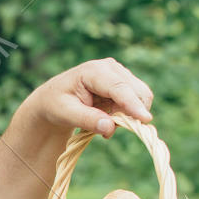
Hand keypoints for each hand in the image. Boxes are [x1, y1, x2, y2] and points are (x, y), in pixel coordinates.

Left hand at [31, 58, 154, 138]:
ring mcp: (119, 74)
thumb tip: (110, 127)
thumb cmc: (56, 105)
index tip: (145, 120)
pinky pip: (135, 102)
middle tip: (107, 130)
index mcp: (94, 71)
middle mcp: (110, 68)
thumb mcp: (66, 114)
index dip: (133, 104)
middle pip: (137, 91)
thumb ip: (88, 119)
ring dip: (127, 115)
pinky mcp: (123, 83)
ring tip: (101, 121)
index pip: (119, 88)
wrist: (54, 99)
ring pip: (140, 97)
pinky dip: (125, 114)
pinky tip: (105, 117)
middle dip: (131, 113)